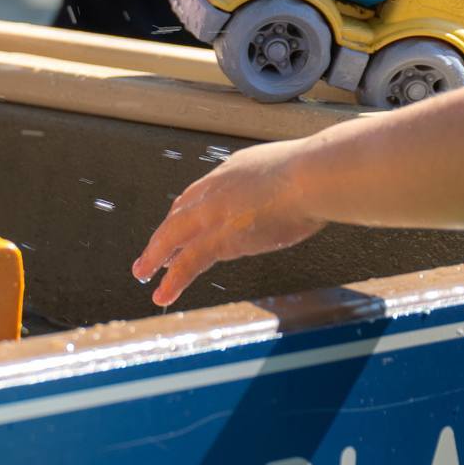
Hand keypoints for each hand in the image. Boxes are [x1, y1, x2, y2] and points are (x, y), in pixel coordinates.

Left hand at [132, 144, 321, 307]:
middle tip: (150, 254)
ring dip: (155, 259)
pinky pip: (188, 263)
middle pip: (178, 216)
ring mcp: (214, 213)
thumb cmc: (320, 174)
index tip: (176, 227)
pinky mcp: (220, 237)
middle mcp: (216, 190)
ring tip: (143, 275)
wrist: (316, 176)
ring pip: (173, 239)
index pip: (198, 196)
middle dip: (162, 237)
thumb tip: (299, 192)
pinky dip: (173, 280)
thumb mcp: (293, 170)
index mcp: (232, 172)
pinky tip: (163, 294)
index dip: (184, 214)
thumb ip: (284, 185)